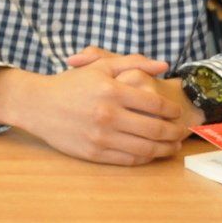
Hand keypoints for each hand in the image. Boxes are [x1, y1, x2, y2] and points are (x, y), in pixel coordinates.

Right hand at [9, 47, 192, 165]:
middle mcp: (108, 115)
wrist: (38, 105)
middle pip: (155, 129)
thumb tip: (164, 65)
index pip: (155, 105)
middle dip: (175, 132)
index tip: (178, 112)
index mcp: (111, 91)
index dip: (173, 111)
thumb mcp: (99, 66)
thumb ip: (132, 63)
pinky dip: (146, 158)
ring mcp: (101, 137)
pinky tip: (151, 153)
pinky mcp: (94, 154)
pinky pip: (129, 160)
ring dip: (165, 149)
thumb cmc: (71, 84)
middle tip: (183, 131)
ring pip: (146, 148)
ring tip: (173, 146)